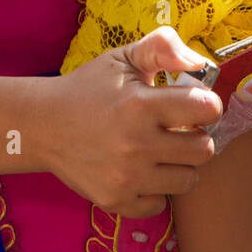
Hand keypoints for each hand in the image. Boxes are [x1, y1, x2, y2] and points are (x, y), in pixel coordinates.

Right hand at [40, 27, 221, 218]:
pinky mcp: (116, 201)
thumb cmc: (89, 88)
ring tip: (162, 150)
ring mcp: (126, 177)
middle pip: (204, 150)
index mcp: (141, 104)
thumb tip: (199, 61)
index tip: (196, 103)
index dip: (208, 104)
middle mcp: (136, 144)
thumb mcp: (123, 58)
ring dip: (180, 164)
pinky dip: (155, 188)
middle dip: (198, 135)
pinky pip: (160, 204)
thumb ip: (163, 47)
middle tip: (180, 128)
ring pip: (188, 180)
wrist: (44, 125)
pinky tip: (141, 170)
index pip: (205, 109)